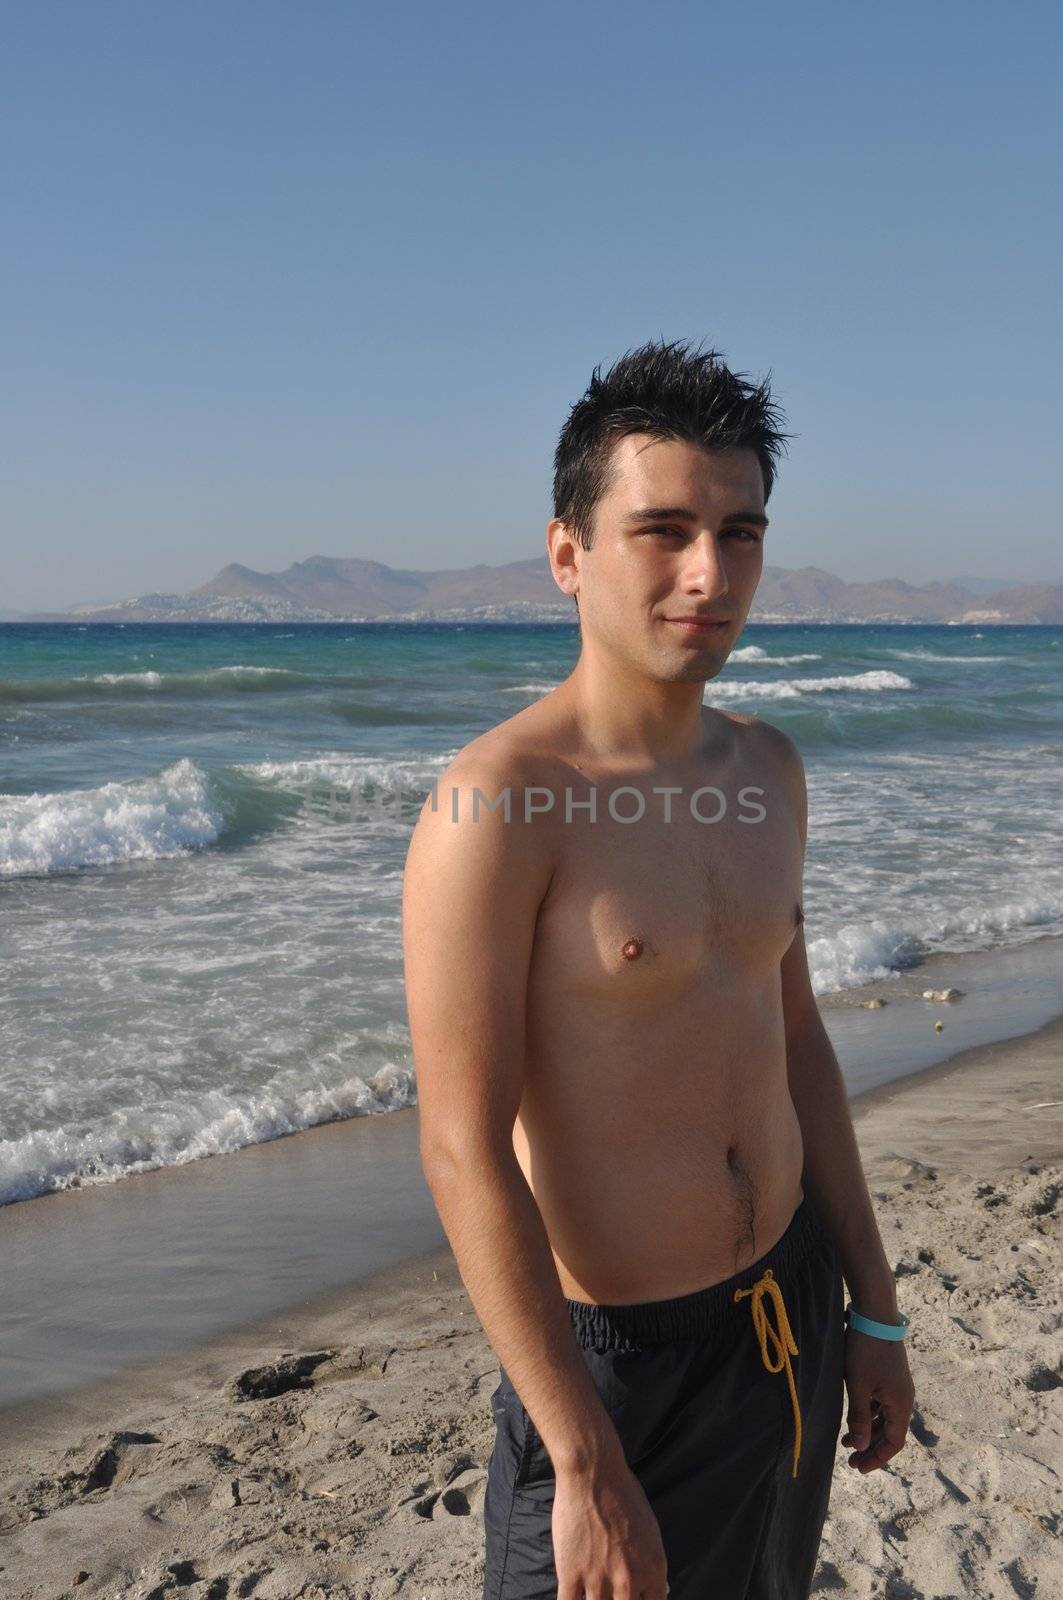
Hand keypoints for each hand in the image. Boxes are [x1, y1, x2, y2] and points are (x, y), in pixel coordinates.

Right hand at [552, 1457, 668, 1598]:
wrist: (593, 1474)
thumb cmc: (624, 1493)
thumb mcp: (650, 1530)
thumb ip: (650, 1564)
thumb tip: (653, 1587)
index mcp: (653, 1570)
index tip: (634, 1597)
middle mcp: (629, 1582)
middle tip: (611, 1595)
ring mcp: (599, 1581)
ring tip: (593, 1593)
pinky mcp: (570, 1575)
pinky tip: (573, 1597)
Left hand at [841, 1328, 914, 1472]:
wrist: (875, 1314)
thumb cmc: (865, 1350)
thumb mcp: (858, 1385)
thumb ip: (858, 1417)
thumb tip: (861, 1447)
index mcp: (901, 1404)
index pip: (894, 1442)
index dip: (877, 1458)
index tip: (859, 1468)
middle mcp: (903, 1398)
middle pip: (890, 1432)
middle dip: (871, 1448)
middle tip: (850, 1461)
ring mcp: (896, 1386)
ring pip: (883, 1418)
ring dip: (867, 1431)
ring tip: (845, 1441)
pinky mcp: (888, 1375)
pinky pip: (880, 1404)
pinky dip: (867, 1414)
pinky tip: (852, 1417)